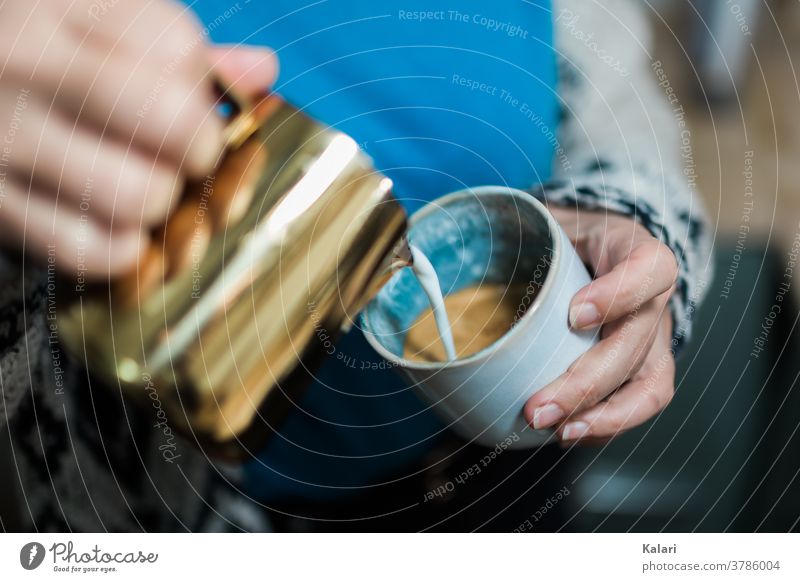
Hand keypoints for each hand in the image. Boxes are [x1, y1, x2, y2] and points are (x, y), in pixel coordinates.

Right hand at [0, 0, 276, 276]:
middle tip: (186, 153)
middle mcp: (27, 67)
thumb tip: (261, 71)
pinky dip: (123, 250)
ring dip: (162, 203)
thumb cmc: (29, 52)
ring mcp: (4, 138)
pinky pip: (87, 248)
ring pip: (138, 194)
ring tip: (147, 189)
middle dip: (201, 148)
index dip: (202, 84)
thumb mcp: (90, 23)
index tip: (189, 97)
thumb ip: (174, 45)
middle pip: (175, 123)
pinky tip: (122, 230)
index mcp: (58, 8)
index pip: (177, 49)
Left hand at [523, 205, 677, 445]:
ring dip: (601, 416)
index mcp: (634, 250)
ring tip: (556, 430)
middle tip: (536, 406)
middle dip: (585, 382)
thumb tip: (436, 242)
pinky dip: (605, 425)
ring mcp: (654, 337)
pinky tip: (568, 432)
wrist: (601, 251)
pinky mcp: (647, 367)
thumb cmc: (571, 238)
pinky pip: (639, 403)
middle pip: (634, 344)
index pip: (647, 268)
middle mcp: (654, 298)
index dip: (618, 295)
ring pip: (646, 384)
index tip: (574, 314)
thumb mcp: (550, 218)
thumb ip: (515, 228)